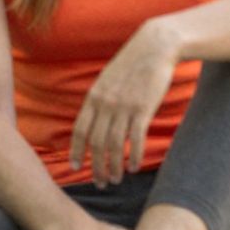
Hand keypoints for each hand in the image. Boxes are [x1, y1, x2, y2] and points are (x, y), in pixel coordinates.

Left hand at [70, 22, 178, 186]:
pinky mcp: (143, 109)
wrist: (154, 47)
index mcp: (94, 96)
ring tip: (116, 179)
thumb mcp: (107, 80)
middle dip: (96, 166)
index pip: (80, 129)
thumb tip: (93, 121)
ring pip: (114, 145)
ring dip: (115, 166)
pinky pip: (135, 139)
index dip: (77, 151)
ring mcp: (124, 106)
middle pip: (96, 142)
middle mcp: (105, 103)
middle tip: (100, 182)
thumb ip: (99, 100)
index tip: (75, 167)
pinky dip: (133, 156)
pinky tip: (134, 168)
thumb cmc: (131, 65)